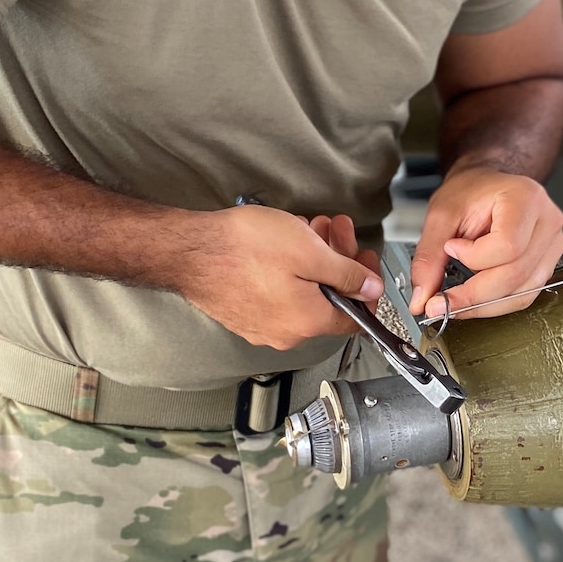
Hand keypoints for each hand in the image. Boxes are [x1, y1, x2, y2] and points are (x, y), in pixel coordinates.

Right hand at [169, 204, 381, 349]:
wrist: (189, 250)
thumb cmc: (243, 248)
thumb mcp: (311, 252)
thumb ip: (348, 274)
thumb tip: (372, 289)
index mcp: (309, 322)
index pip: (356, 318)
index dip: (367, 286)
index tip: (365, 261)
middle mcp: (286, 333)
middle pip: (328, 300)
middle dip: (338, 261)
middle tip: (335, 230)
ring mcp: (261, 326)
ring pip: (303, 294)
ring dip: (313, 260)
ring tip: (307, 228)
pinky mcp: (243, 314)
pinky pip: (277, 295)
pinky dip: (288, 271)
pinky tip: (283, 245)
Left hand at [408, 165, 562, 322]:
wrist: (487, 187)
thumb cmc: (470, 192)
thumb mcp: (441, 215)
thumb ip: (429, 257)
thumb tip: (422, 299)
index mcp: (526, 199)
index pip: (508, 245)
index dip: (475, 258)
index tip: (450, 249)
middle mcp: (547, 221)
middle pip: (516, 274)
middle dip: (474, 296)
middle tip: (441, 303)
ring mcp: (553, 244)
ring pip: (523, 293)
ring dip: (484, 305)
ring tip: (455, 300)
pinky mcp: (548, 263)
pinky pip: (525, 295)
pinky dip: (497, 304)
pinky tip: (475, 298)